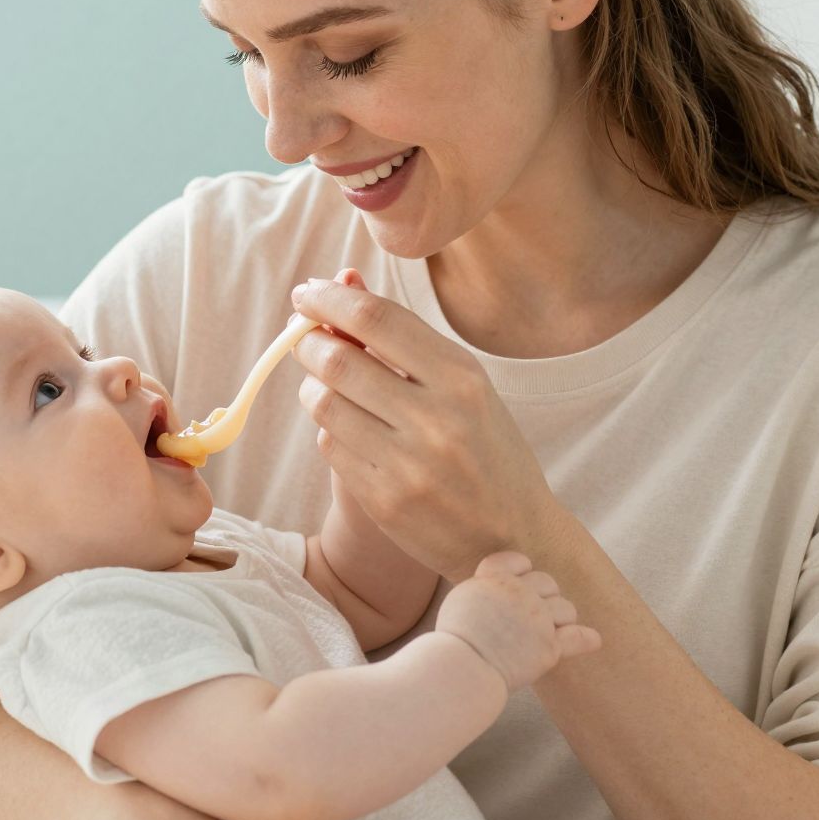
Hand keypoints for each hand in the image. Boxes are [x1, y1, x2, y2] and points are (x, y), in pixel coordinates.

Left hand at [291, 273, 564, 582]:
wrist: (514, 535)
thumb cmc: (486, 448)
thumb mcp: (464, 386)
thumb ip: (405, 340)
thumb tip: (343, 285)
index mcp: (462, 377)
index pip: (376, 319)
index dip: (329, 299)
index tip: (307, 294)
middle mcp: (438, 417)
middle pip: (339, 360)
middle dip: (308, 342)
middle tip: (304, 339)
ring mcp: (410, 463)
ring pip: (325, 404)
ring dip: (312, 387)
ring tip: (325, 386)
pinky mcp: (385, 501)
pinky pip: (331, 447)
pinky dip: (329, 429)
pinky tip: (347, 429)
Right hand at [435, 551, 601, 691]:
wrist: (462, 668)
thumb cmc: (456, 640)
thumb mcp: (462, 599)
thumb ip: (484, 586)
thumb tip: (494, 584)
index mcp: (496, 578)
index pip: (521, 562)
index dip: (524, 572)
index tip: (522, 584)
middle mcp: (520, 592)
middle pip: (547, 583)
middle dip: (545, 597)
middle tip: (534, 617)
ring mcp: (538, 619)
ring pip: (565, 609)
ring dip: (561, 619)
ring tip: (550, 633)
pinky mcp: (549, 647)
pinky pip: (577, 637)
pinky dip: (586, 639)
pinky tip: (593, 640)